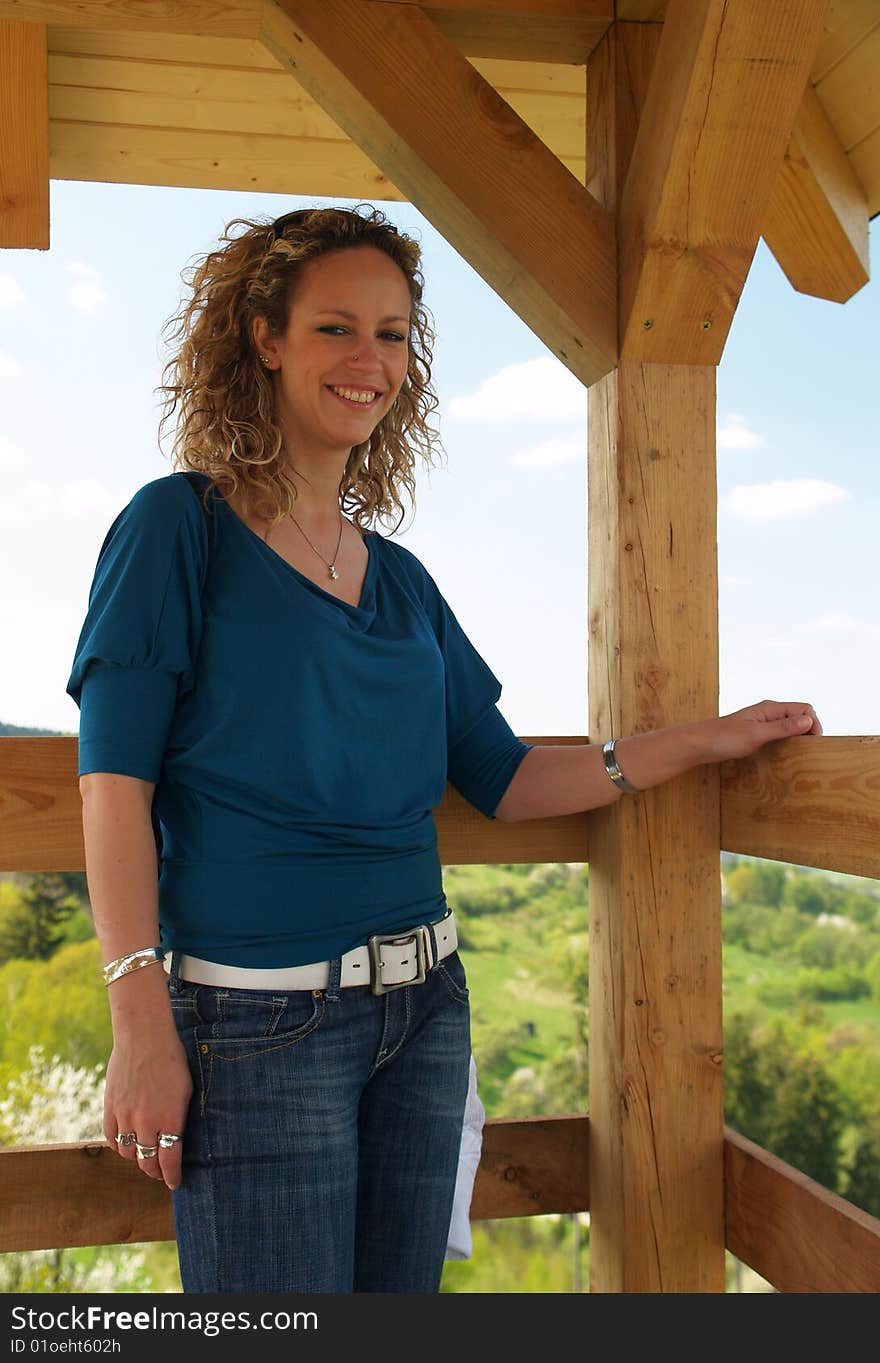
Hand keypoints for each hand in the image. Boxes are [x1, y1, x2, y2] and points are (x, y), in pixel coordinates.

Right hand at [103, 1024, 192, 1190]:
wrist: (144, 1036)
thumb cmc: (172, 1060)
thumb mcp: (186, 1090)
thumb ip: (179, 1117)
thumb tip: (178, 1139)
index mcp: (170, 1117)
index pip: (169, 1160)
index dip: (172, 1176)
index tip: (175, 1183)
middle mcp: (146, 1121)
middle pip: (147, 1161)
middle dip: (155, 1171)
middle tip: (160, 1172)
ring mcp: (125, 1115)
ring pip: (128, 1153)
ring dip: (137, 1158)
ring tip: (144, 1154)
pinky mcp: (110, 1107)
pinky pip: (112, 1138)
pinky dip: (119, 1146)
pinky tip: (126, 1143)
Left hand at [697, 698, 822, 763]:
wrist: (699, 744)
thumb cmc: (724, 738)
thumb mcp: (756, 734)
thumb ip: (782, 728)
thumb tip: (807, 721)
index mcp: (770, 708)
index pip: (804, 708)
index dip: (814, 723)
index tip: (815, 742)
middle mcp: (768, 713)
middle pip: (799, 716)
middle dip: (809, 730)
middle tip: (812, 749)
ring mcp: (762, 723)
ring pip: (790, 726)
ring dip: (799, 736)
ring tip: (803, 752)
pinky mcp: (756, 733)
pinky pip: (779, 734)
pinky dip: (788, 741)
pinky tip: (787, 753)